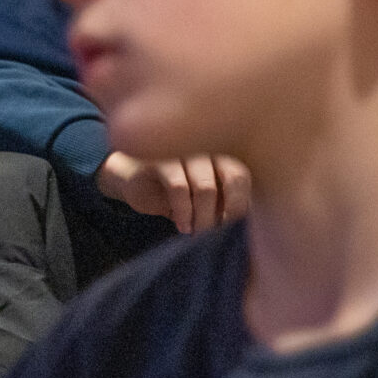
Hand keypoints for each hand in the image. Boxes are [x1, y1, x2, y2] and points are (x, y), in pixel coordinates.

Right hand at [96, 151, 250, 233]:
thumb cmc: (175, 189)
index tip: (230, 228)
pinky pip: (179, 188)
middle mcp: (206, 144)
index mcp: (222, 152)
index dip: (240, 205)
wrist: (130, 179)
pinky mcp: (157, 157)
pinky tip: (180, 225)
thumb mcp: (205, 196)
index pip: (243, 176)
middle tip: (215, 234)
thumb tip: (247, 225)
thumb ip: (226, 200)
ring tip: (196, 233)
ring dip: (203, 217)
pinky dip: (183, 211)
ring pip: (206, 187)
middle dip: (227, 212)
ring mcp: (182, 148)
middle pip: (233, 176)